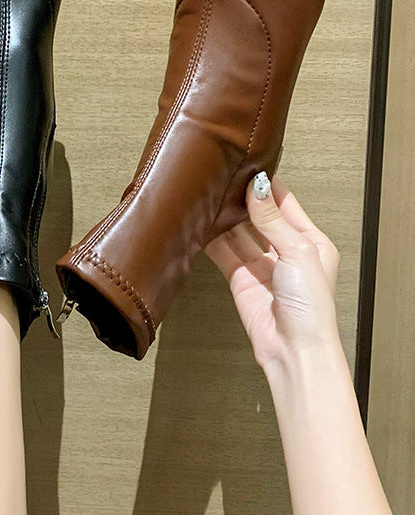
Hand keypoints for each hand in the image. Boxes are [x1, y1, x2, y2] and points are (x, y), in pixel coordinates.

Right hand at [205, 173, 340, 369]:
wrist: (293, 348)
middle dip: (244, 200)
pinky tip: (203, 224)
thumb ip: (272, 220)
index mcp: (311, 241)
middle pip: (260, 216)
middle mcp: (286, 251)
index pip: (285, 203)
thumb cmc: (311, 306)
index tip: (248, 167)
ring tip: (210, 197)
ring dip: (227, 218)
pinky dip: (213, 239)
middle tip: (223, 179)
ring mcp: (262, 265)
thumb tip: (257, 187)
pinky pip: (224, 252)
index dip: (268, 186)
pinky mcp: (240, 279)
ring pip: (239, 233)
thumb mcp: (298, 252)